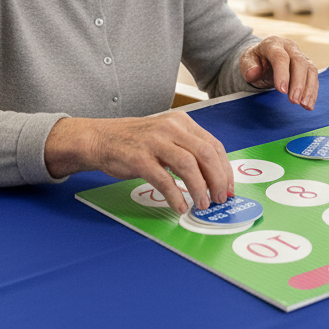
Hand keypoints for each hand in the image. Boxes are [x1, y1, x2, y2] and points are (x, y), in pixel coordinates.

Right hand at [45, 112, 232, 214]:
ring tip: (202, 204)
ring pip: (188, 165)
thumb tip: (213, 178)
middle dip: (217, 180)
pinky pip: (163, 179)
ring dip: (199, 188)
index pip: (214, 145)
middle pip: (205, 154)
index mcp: (182, 122)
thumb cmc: (136, 141)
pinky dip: (175, 195)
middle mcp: (171, 128)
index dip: (225, 170)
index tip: (228, 188)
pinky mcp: (139, 158)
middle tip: (219, 199)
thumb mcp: (167, 136)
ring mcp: (155, 142)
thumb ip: (188, 150)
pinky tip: (180, 206)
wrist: (100, 138)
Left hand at [240, 36, 318, 109]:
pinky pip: (314, 78)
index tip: (282, 90)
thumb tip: (253, 72)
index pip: (280, 56)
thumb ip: (248, 67)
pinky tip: (309, 105)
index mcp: (273, 44)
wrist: (264, 57)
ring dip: (309, 89)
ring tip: (304, 105)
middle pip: (299, 62)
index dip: (282, 73)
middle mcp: (290, 47)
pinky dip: (312, 92)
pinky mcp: (307, 66)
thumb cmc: (255, 60)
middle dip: (298, 83)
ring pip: (310, 69)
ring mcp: (301, 55)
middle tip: (294, 101)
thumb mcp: (246, 62)